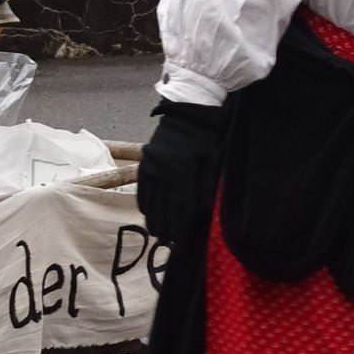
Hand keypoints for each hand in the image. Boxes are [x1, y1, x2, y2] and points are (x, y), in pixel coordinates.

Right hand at [136, 100, 227, 244]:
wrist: (186, 112)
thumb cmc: (203, 137)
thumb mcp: (211, 159)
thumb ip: (206, 184)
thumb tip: (203, 210)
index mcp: (182, 170)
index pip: (180, 204)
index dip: (179, 223)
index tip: (178, 238)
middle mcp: (163, 170)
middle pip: (163, 205)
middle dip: (164, 225)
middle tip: (165, 241)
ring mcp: (151, 165)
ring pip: (150, 197)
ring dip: (152, 216)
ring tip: (154, 231)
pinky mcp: (144, 160)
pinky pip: (141, 185)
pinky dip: (143, 200)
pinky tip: (145, 212)